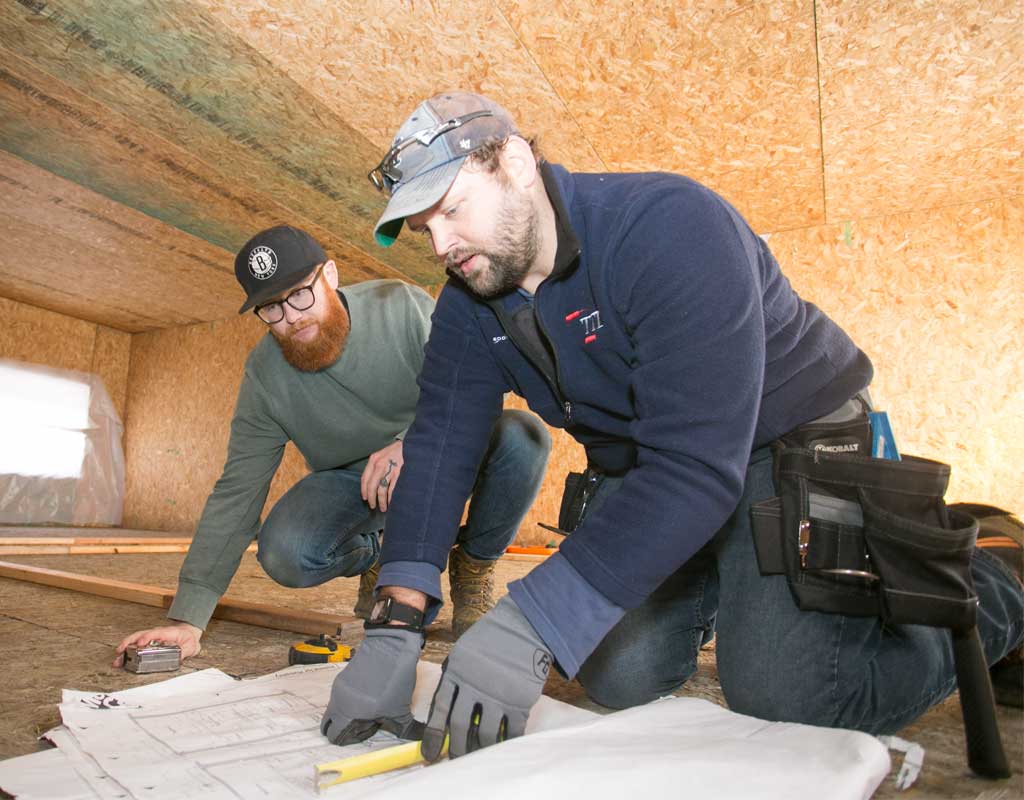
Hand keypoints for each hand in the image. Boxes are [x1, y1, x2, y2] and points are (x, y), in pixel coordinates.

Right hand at [113, 621, 201, 666]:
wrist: (189, 633)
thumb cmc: (188, 639)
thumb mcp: (191, 646)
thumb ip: (185, 651)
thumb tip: (179, 657)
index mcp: (167, 633)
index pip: (155, 633)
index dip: (147, 637)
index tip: (140, 643)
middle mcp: (156, 634)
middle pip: (140, 635)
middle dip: (130, 642)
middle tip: (120, 651)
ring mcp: (151, 637)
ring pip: (135, 640)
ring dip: (125, 648)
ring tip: (117, 659)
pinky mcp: (148, 642)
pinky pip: (136, 645)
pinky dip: (127, 651)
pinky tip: (121, 660)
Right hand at [321, 626, 423, 744]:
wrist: (391, 646)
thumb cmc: (394, 679)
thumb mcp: (401, 709)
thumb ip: (402, 729)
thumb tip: (412, 739)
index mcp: (347, 713)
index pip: (334, 736)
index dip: (349, 739)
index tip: (367, 730)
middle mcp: (338, 701)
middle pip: (329, 724)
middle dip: (341, 728)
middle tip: (363, 724)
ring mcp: (339, 687)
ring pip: (335, 709)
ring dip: (346, 713)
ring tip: (370, 706)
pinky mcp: (343, 677)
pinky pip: (341, 696)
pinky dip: (349, 700)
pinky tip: (369, 693)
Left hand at [361, 440, 403, 511]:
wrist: (411, 444)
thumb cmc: (397, 450)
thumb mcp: (383, 454)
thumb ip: (376, 466)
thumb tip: (372, 482)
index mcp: (374, 459)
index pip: (364, 478)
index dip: (364, 490)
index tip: (365, 498)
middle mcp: (379, 464)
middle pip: (372, 486)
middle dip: (372, 498)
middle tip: (373, 506)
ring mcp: (389, 469)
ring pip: (382, 490)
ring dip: (382, 501)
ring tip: (383, 507)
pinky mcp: (399, 473)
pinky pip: (392, 489)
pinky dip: (391, 498)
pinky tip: (391, 503)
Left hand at [422, 596, 550, 759]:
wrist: (524, 627)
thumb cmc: (490, 639)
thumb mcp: (463, 651)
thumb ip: (453, 676)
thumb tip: (444, 709)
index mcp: (456, 672)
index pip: (440, 710)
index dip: (433, 735)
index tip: (429, 755)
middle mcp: (474, 685)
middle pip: (460, 725)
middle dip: (456, 748)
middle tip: (456, 759)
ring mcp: (498, 694)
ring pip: (484, 733)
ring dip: (479, 749)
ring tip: (478, 755)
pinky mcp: (519, 701)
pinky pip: (510, 731)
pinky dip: (505, 742)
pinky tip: (501, 746)